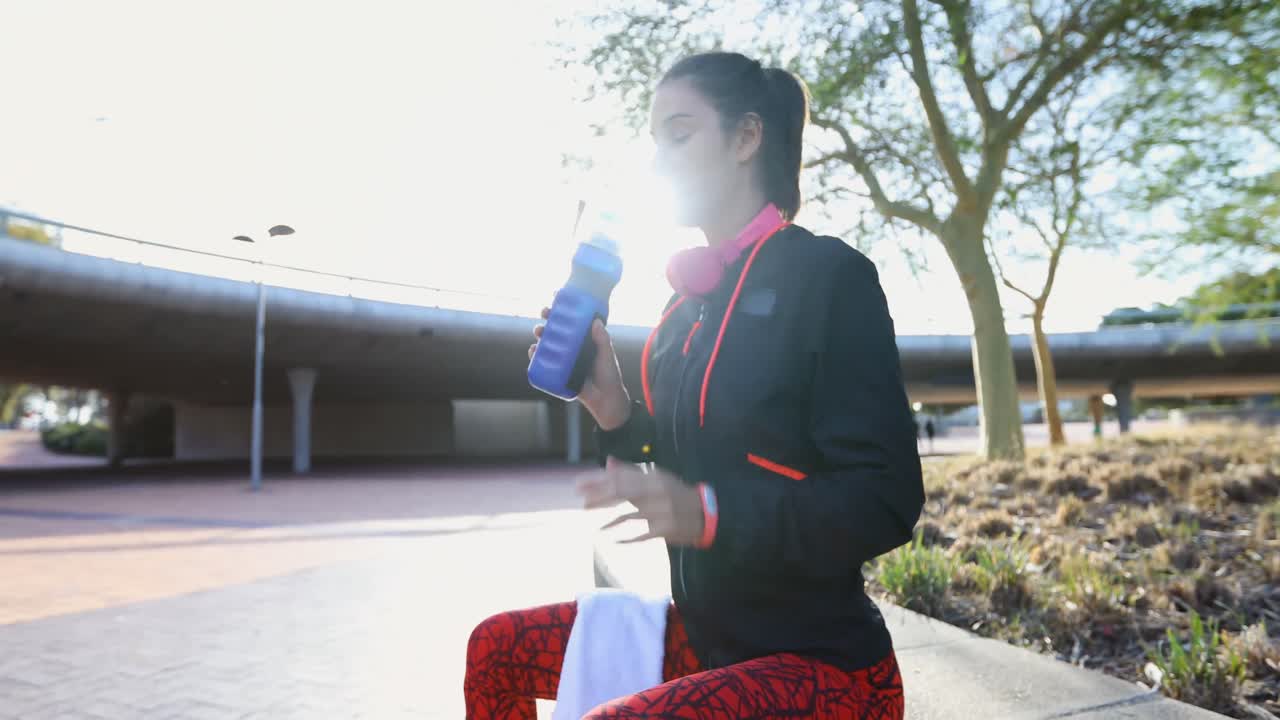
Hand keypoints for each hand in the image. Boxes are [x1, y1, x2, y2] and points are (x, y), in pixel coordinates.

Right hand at [530, 308, 630, 430]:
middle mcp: (572, 347)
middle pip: (557, 328)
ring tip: (539, 331)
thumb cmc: (609, 375)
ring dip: (540, 334)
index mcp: (584, 339)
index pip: (572, 319)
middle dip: (548, 318)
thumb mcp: (607, 355)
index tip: (556, 295)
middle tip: (545, 312)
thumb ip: (602, 340)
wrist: (605, 400)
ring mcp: (564, 359)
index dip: (563, 307)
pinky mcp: (557, 372)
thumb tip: (596, 321)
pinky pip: (543, 362)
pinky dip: (534, 355)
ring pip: (548, 342)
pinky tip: (532, 351)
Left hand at [577, 457, 704, 545]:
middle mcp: (656, 492)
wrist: (704, 513)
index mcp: (653, 478)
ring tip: (597, 529)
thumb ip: (631, 471)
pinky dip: (627, 538)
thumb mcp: (656, 478)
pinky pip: (641, 534)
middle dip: (599, 497)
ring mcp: (660, 511)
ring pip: (629, 515)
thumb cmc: (675, 494)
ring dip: (610, 522)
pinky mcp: (665, 529)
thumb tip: (608, 462)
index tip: (580, 485)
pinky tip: (614, 541)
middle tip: (582, 503)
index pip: (620, 478)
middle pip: (621, 493)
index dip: (598, 481)